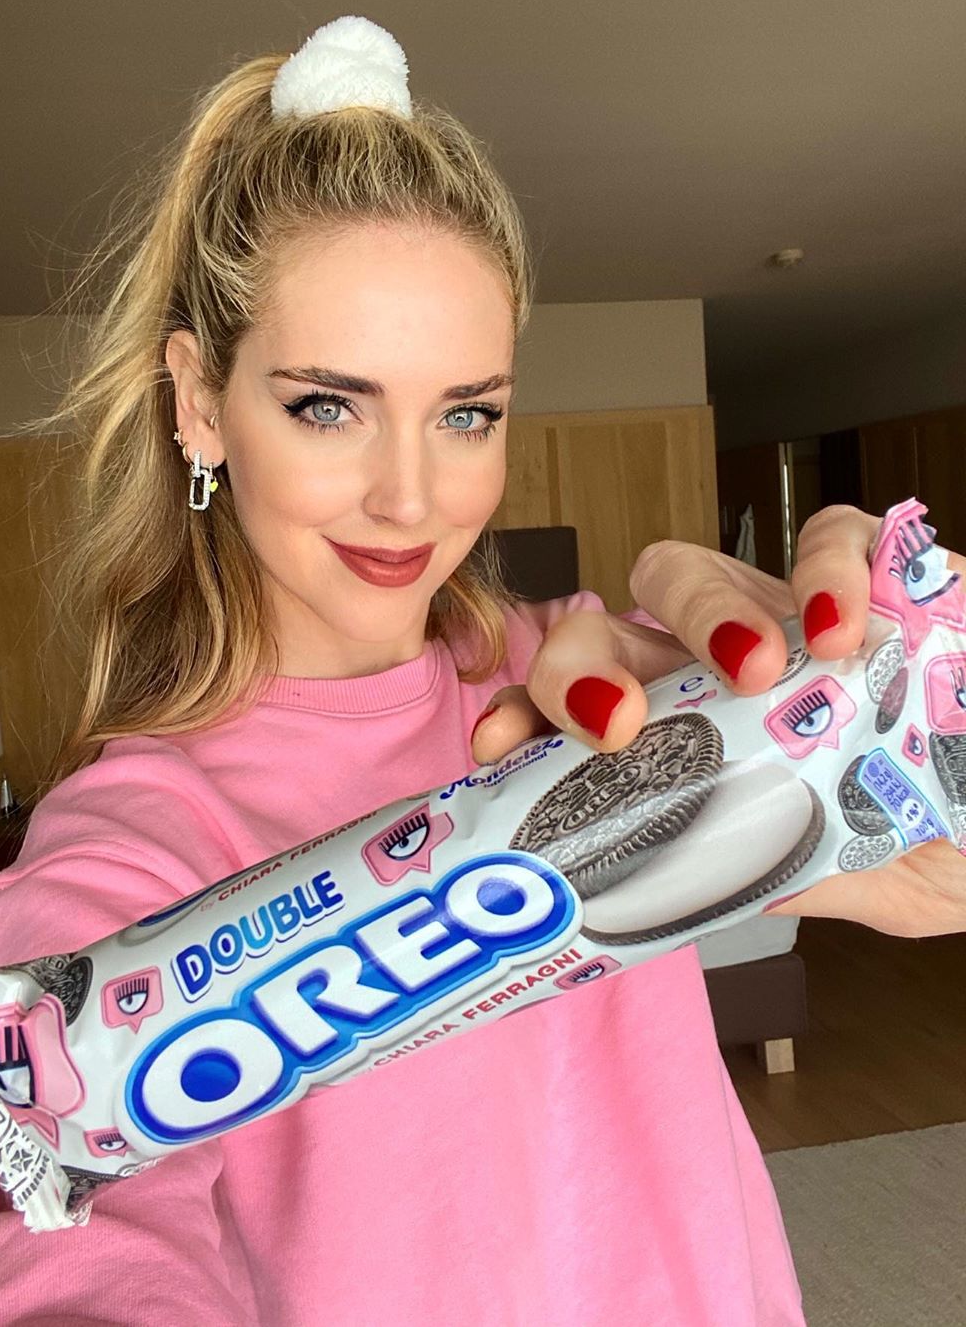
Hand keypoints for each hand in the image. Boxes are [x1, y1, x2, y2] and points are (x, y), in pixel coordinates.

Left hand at [470, 505, 965, 937]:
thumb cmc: (935, 827)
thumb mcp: (853, 875)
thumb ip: (782, 872)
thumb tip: (694, 886)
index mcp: (690, 734)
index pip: (578, 710)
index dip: (527, 715)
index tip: (498, 747)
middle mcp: (714, 669)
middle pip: (605, 635)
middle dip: (584, 668)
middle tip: (619, 724)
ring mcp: (783, 614)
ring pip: (687, 575)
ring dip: (700, 615)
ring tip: (751, 669)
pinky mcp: (871, 570)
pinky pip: (831, 535)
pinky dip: (828, 567)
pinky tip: (839, 622)